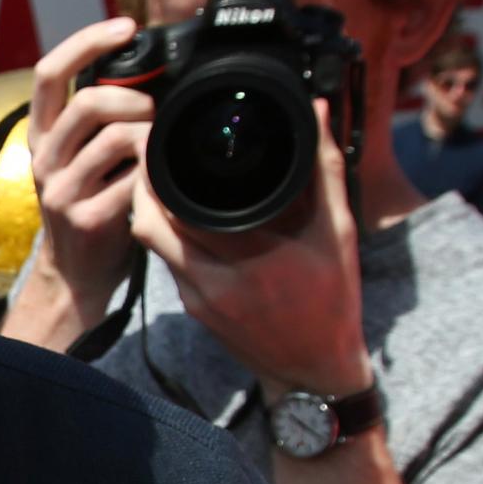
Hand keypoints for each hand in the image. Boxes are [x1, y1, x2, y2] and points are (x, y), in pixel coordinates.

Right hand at [24, 16, 151, 321]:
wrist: (75, 273)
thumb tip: (145, 73)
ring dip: (149, 134)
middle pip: (88, 101)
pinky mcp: (86, 218)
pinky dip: (154, 173)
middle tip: (154, 109)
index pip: (50, 71)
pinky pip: (133, 180)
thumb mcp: (79, 156)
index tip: (126, 26)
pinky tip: (157, 180)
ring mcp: (62, 190)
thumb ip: (97, 119)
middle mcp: (44, 157)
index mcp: (41, 133)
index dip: (87, 40)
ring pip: (114, 138)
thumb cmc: (89, 204)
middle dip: (134, 97)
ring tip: (158, 145)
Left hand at [129, 98, 372, 396]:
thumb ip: (323, 169)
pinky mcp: (194, 311)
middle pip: (149, 224)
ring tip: (158, 177)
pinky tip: (178, 216)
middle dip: (143, 185)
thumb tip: (317, 111)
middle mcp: (215, 280)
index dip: (158, 169)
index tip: (159, 136)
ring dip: (149, 211)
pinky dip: (166, 237)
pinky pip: (167, 263)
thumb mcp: (339, 232)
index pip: (177, 206)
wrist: (316, 372)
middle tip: (149, 152)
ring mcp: (199, 300)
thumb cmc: (333, 301)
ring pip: (151, 244)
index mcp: (251, 255)